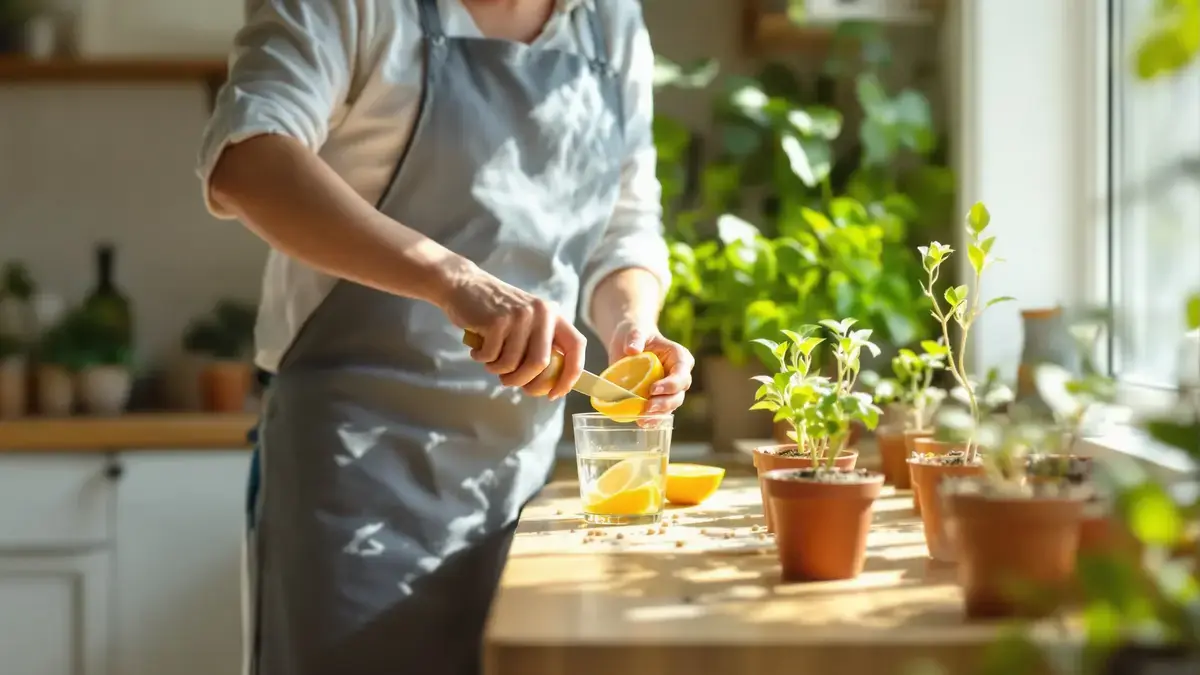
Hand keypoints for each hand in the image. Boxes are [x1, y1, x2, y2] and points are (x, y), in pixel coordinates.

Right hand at [438, 264, 584, 398]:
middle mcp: (541, 313)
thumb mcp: (527, 321)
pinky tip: (477, 349)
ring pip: (512, 364)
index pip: (576, 346)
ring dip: (497, 370)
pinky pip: (491, 357)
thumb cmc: (496, 312)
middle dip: (524, 381)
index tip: (555, 394)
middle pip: (540, 364)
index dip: (570, 375)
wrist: (464, 285)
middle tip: (510, 382)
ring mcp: (519, 316)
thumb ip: (540, 345)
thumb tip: (548, 386)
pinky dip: (482, 359)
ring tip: (489, 360)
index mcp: (553, 314)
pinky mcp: (496, 321)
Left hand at [606, 321, 693, 415]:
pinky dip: (652, 419)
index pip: (681, 373)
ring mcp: (669, 389)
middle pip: (678, 393)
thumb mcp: (635, 331)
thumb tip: (632, 350)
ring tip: (642, 419)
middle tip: (647, 408)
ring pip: (671, 405)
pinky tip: (641, 423)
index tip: (653, 389)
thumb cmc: (636, 333)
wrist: (628, 343)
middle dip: (665, 403)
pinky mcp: (658, 398)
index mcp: (679, 357)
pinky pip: (660, 411)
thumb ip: (635, 337)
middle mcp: (678, 375)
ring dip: (659, 414)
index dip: (671, 384)